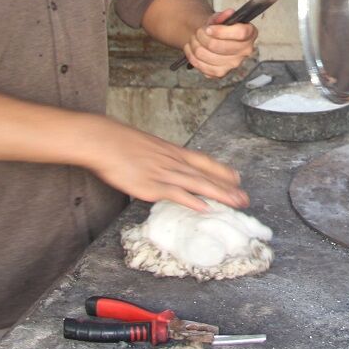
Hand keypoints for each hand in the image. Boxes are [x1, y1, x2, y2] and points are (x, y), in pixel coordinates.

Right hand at [83, 117, 248, 211]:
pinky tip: (205, 209)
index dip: (221, 170)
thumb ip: (157, 157)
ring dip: (219, 195)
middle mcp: (173, 161)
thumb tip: (160, 165)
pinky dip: (192, 202)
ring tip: (236, 204)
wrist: (103, 140)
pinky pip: (175, 194)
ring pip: (198, 185)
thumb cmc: (119, 142)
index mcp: (172, 151)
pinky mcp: (150, 185)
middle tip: (245, 198)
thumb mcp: (146, 146)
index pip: (203, 161)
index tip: (237, 177)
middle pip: (206, 175)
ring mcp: (163, 173)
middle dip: (228, 187)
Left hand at [182, 9, 256, 78]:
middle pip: (218, 46)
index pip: (240, 33)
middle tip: (198, 31)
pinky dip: (192, 56)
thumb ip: (223, 15)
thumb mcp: (221, 17)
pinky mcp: (221, 73)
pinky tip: (191, 48)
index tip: (208, 28)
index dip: (221, 31)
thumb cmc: (219, 27)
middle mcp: (245, 51)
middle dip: (202, 36)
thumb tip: (229, 12)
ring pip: (206, 55)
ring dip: (195, 45)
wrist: (213, 39)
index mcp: (250, 34)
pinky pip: (201, 66)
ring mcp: (234, 64)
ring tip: (194, 38)